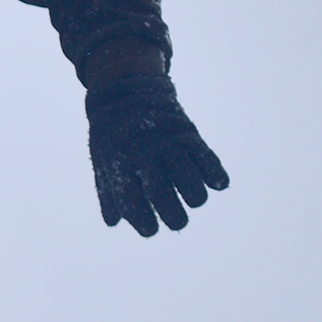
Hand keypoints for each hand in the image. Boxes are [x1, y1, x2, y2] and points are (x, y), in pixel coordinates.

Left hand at [85, 75, 228, 235]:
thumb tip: (114, 222)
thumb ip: (109, 193)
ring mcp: (168, 142)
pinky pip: (206, 156)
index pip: (131, 200)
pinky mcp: (188, 133)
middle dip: (173, 216)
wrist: (126, 90)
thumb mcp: (103, 160)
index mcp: (120, 162)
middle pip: (160, 193)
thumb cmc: (113, 135)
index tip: (150, 230)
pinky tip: (218, 183)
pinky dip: (215, 172)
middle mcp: (144, 153)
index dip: (143, 221)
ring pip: (187, 177)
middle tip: (177, 222)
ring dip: (195, 196)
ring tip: (194, 201)